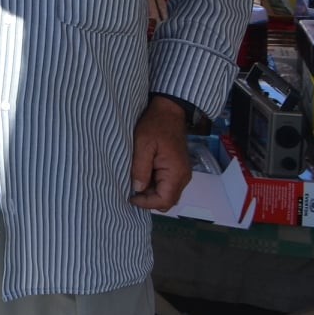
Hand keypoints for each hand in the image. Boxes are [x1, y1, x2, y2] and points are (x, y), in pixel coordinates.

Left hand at [129, 96, 192, 210]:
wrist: (169, 111)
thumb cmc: (155, 125)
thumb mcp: (143, 144)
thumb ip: (140, 168)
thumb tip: (137, 189)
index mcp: (176, 173)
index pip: (164, 201)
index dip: (146, 203)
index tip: (130, 196)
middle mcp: (183, 177)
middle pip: (166, 201)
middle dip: (148, 199)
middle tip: (131, 189)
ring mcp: (182, 174)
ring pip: (167, 194)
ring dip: (151, 192)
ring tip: (135, 180)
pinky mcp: (178, 169)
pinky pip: (167, 184)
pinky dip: (154, 184)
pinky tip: (142, 174)